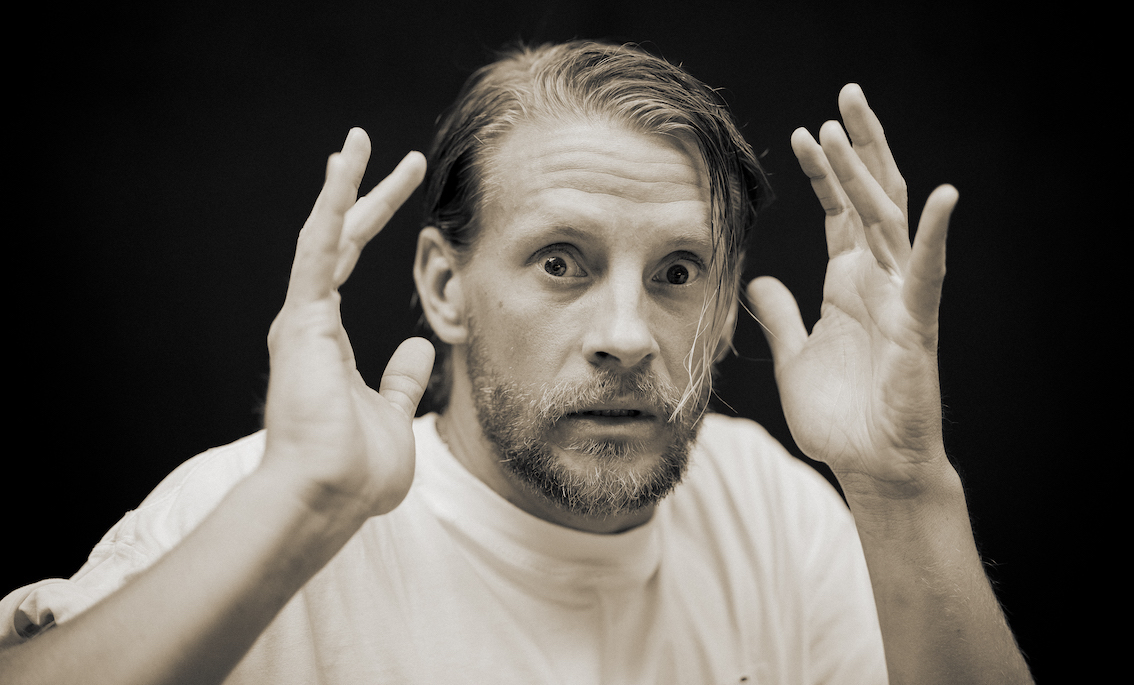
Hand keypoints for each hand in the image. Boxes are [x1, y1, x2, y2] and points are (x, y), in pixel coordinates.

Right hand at [261, 128, 433, 519]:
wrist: (325, 498)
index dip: (373, 224)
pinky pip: (319, 248)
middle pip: (341, 241)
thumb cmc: (355, 473)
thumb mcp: (391, 416)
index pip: (349, 265)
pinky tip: (345, 166)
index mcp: (327, 342)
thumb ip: (400, 379)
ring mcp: (303, 319)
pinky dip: (332, 205)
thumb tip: (416, 347)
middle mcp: (310, 323)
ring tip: (361, 141)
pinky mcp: (303, 318)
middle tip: (399, 157)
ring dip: (345, 186)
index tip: (402, 193)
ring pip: (325, 234)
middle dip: (371, 197)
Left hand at [747, 84, 957, 494]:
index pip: (839, 213)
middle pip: (871, 199)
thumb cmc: (840, 416)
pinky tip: (941, 196)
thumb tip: (760, 280)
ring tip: (849, 125)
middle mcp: (878, 281)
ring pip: (888, 220)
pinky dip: (935, 234)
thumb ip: (780, 316)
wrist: (870, 466)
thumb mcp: (794, 357)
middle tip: (844, 96)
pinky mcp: (916, 325)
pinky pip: (927, 273)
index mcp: (849, 284)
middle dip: (857, 148)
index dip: (825, 173)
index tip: (802, 135)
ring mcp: (900, 298)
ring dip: (870, 172)